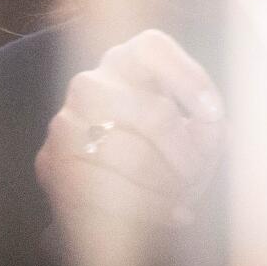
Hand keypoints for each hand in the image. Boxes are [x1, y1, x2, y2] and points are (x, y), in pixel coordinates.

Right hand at [34, 28, 225, 243]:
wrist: (110, 199)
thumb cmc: (162, 155)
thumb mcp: (193, 135)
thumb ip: (208, 126)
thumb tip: (212, 123)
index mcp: (126, 63)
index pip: (153, 49)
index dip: (189, 78)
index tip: (214, 114)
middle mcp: (91, 84)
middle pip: (155, 113)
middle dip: (187, 155)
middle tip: (197, 178)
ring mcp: (66, 122)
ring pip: (132, 158)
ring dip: (168, 188)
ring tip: (184, 202)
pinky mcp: (52, 162)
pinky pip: (107, 193)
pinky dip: (148, 210)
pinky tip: (170, 216)